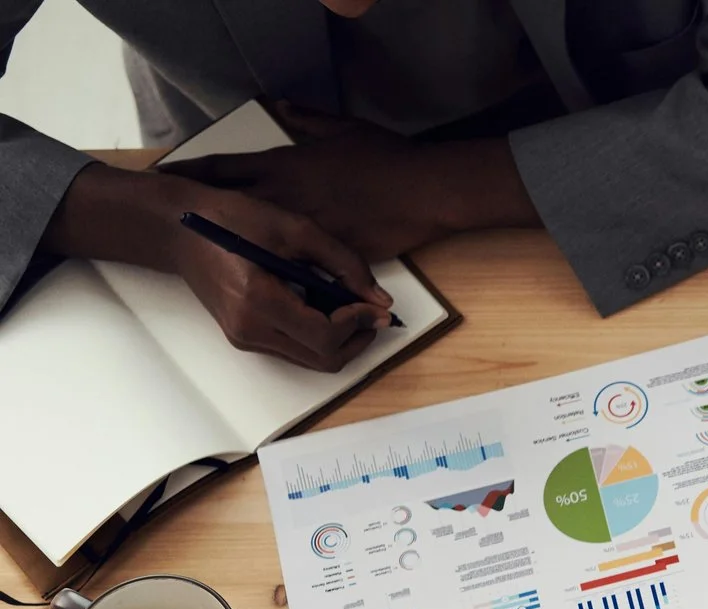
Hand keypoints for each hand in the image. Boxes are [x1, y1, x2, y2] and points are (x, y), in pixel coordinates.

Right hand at [39, 165, 389, 371]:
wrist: (179, 227)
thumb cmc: (232, 218)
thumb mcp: (294, 228)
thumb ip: (343, 263)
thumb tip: (381, 300)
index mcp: (258, 301)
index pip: (325, 335)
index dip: (359, 323)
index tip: (375, 306)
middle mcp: (249, 329)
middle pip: (323, 359)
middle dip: (357, 339)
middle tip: (373, 314)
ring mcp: (245, 338)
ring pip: (311, 360)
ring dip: (341, 341)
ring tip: (353, 310)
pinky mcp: (244, 336)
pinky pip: (294, 350)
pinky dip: (319, 337)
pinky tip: (325, 310)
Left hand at [163, 104, 534, 260]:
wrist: (423, 191)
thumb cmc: (386, 157)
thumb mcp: (343, 128)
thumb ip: (307, 119)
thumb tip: (283, 108)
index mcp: (283, 165)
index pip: (223, 168)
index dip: (192, 172)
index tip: (167, 176)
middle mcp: (284, 198)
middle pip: (227, 209)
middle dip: (201, 216)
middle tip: (177, 224)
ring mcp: (303, 229)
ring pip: (257, 245)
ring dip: (238, 253)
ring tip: (217, 261)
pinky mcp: (327, 254)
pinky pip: (298, 270)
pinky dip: (283, 276)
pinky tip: (268, 284)